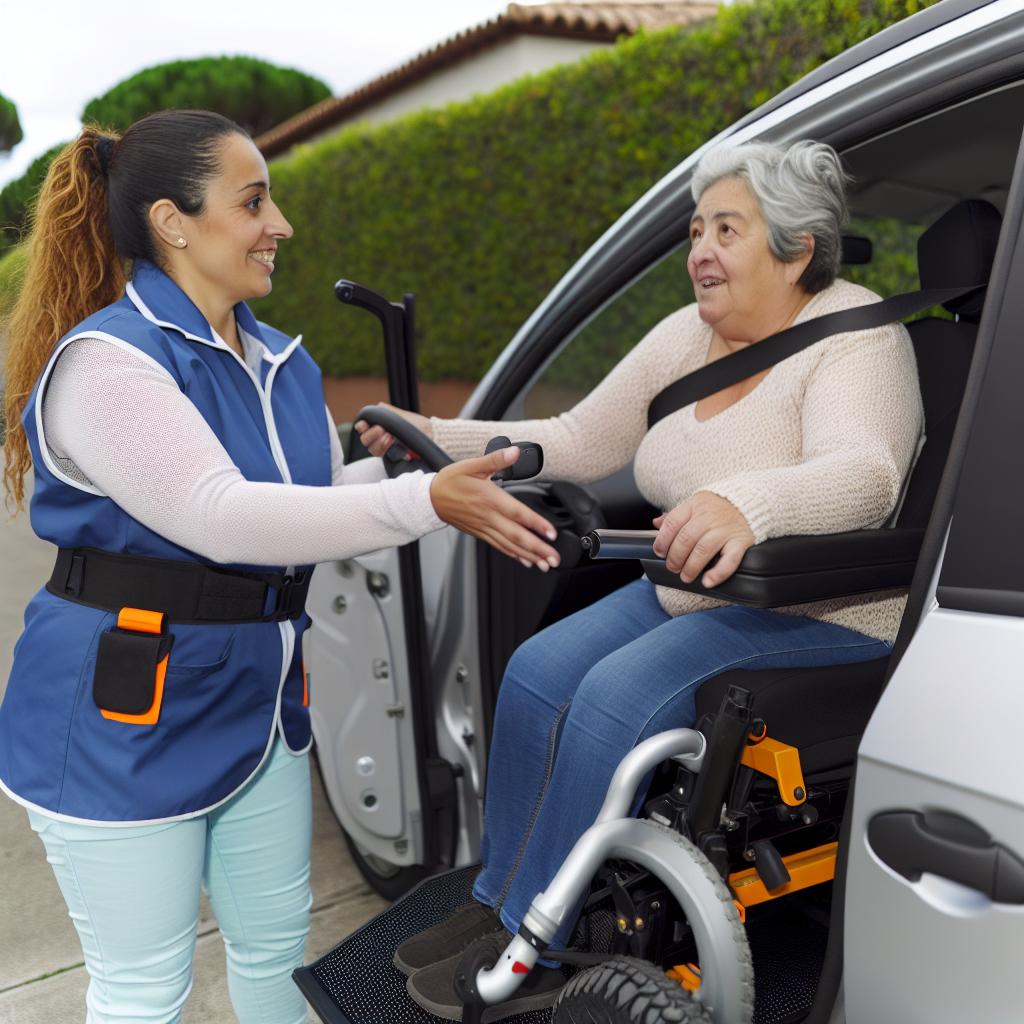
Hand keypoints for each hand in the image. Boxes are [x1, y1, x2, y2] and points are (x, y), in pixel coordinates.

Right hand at [354, 403, 432, 457]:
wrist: (431, 434)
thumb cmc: (416, 423)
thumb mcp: (403, 415)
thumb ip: (390, 411)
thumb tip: (380, 406)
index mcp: (378, 425)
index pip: (362, 427)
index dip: (361, 427)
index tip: (364, 424)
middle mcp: (379, 438)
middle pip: (365, 441)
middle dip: (371, 435)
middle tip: (382, 430)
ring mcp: (386, 448)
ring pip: (374, 450)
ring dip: (380, 444)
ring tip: (391, 438)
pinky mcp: (395, 457)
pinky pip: (389, 459)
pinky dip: (395, 454)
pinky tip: (404, 451)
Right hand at [430, 447, 560, 570]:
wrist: (430, 499)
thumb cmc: (451, 481)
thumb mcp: (472, 465)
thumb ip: (495, 459)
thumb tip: (514, 451)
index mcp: (490, 498)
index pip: (517, 513)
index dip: (535, 524)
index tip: (551, 533)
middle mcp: (489, 516)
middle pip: (517, 536)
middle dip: (537, 549)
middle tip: (553, 558)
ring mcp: (484, 527)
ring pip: (509, 545)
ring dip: (529, 556)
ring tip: (545, 565)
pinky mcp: (480, 533)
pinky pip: (499, 546)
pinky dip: (513, 555)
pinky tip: (525, 561)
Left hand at [652, 491, 754, 587]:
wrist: (751, 500)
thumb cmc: (718, 506)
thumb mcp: (695, 504)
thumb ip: (676, 515)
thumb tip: (656, 524)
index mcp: (694, 505)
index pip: (673, 523)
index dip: (662, 540)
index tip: (660, 552)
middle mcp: (708, 516)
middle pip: (685, 539)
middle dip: (675, 557)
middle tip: (673, 568)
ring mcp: (725, 529)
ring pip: (703, 550)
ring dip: (691, 567)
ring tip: (686, 576)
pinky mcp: (741, 541)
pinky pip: (730, 559)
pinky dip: (719, 572)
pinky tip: (708, 581)